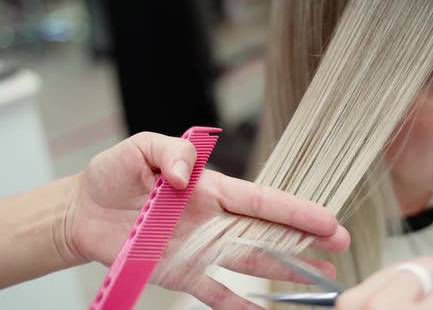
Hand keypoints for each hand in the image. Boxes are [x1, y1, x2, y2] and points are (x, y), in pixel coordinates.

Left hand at [61, 132, 349, 307]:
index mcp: (211, 189)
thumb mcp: (141, 148)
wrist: (84, 209)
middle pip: (267, 233)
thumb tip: (188, 177)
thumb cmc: (115, 174)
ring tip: (319, 280)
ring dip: (286, 272)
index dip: (296, 211)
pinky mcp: (181, 273)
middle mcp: (213, 221)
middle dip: (305, 239)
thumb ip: (172, 152)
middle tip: (340, 246)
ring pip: (252, 263)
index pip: (262, 201)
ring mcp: (200, 249)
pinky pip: (215, 292)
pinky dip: (239, 305)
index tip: (327, 220)